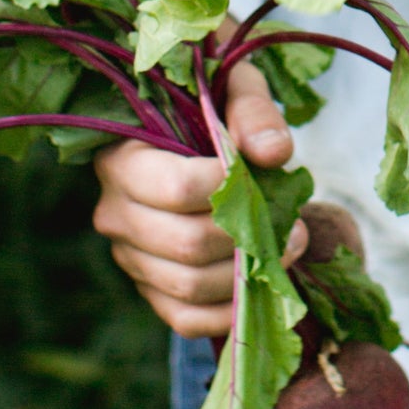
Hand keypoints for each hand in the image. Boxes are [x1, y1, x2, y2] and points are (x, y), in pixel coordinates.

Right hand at [93, 47, 302, 337]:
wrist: (197, 141)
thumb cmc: (214, 109)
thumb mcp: (232, 89)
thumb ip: (253, 111)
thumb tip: (274, 153)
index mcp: (122, 158)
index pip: (173, 188)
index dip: (224, 186)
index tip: (260, 173)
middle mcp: (115, 213)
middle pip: (186, 243)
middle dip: (248, 237)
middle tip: (293, 225)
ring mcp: (129, 257)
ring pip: (189, 285)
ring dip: (247, 274)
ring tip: (286, 248)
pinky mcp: (150, 288)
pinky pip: (185, 319)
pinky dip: (227, 312)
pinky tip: (259, 286)